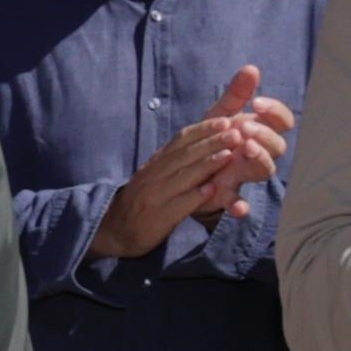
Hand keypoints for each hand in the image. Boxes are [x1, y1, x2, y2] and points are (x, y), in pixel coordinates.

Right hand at [88, 64, 292, 256]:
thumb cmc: (141, 201)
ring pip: (182, 177)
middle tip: (236, 133)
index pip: (180, 140)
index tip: (226, 120)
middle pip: (185, 155)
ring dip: (207, 165)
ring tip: (229, 156)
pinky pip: (178, 206)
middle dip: (212, 143)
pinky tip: (212, 190)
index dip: (203, 130)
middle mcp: (153, 175)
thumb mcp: (154, 175)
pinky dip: (195, 197)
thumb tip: (202, 142)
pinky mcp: (157, 219)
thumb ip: (174, 161)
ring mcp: (154, 196)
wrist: (113, 230)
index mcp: (155, 163)